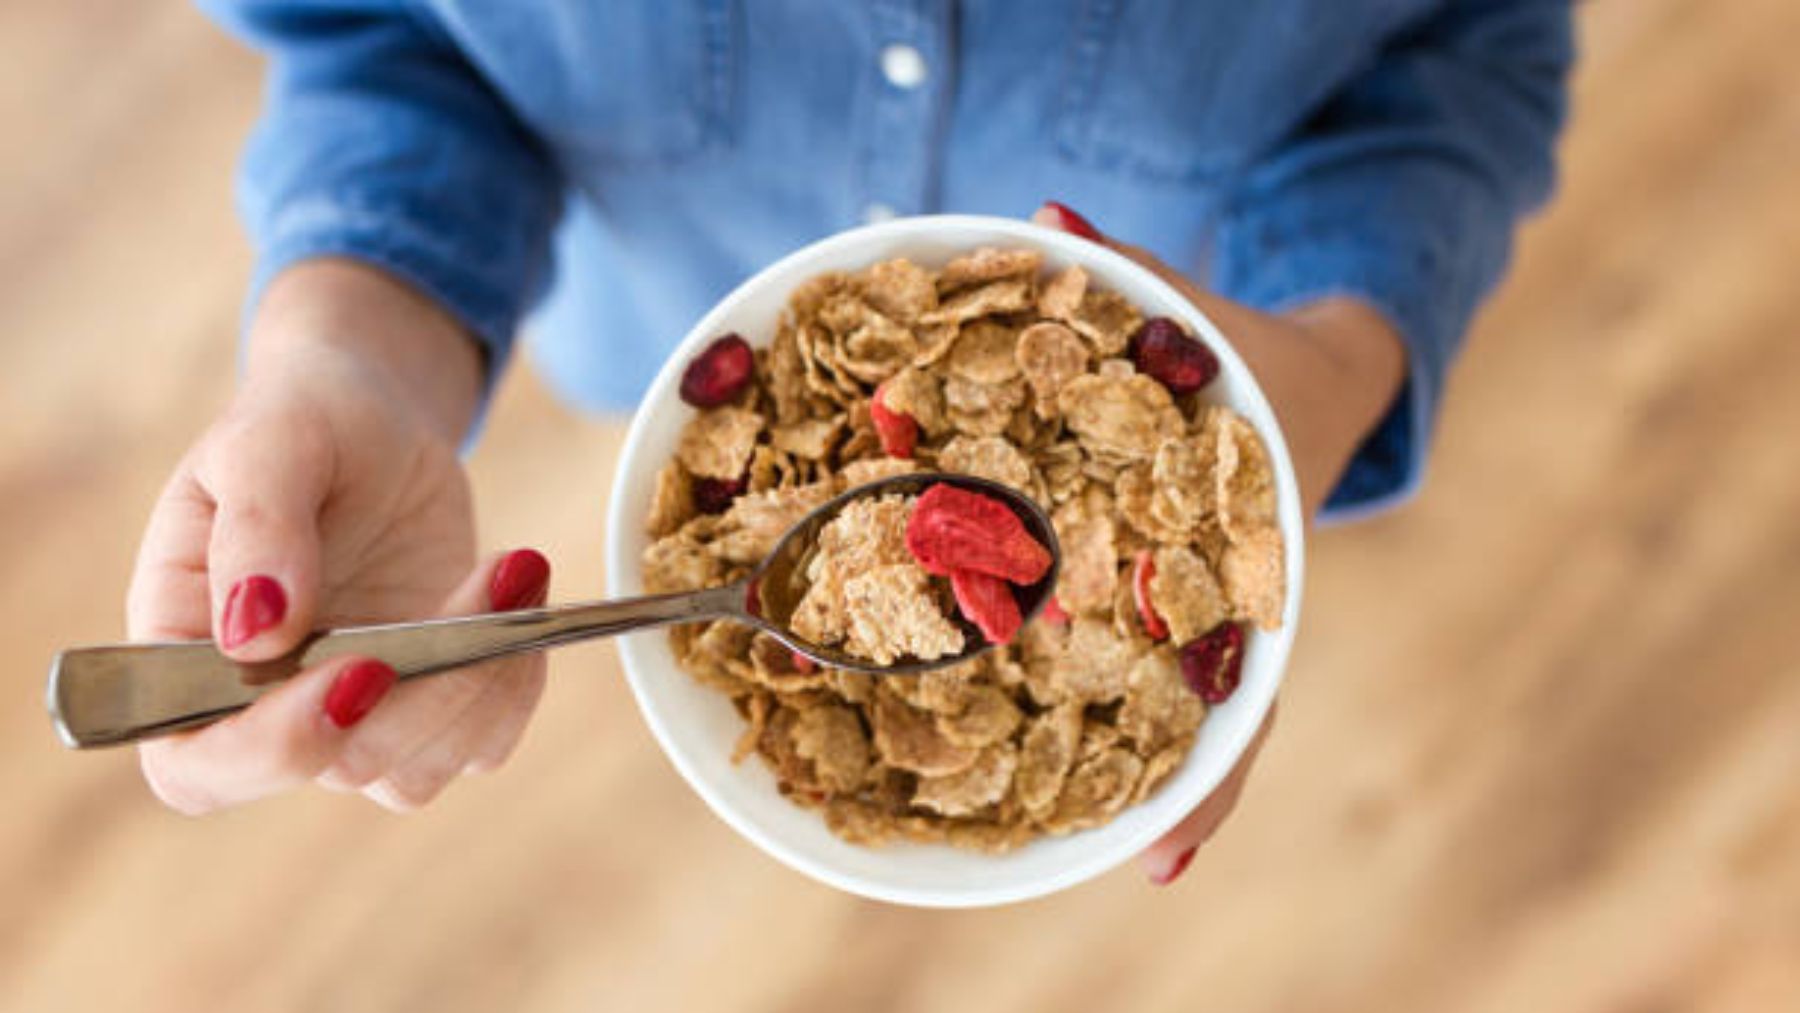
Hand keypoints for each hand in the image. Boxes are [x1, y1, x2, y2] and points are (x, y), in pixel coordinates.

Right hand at [129, 260, 551, 813]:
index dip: (275, 748)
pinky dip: (515, 680)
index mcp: (184, 658)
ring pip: (418, 772)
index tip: (361, 670)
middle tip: (478, 593)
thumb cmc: (297, 428)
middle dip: (420, 697)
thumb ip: (256, 529)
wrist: (370, 425)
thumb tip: (254, 636)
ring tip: (512, 568)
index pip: (198, 767)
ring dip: (479, 683)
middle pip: (338, 768)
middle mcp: (265, 710)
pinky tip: (523, 588)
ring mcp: (354, 718)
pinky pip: (483, 742)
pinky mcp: (431, 707)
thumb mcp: (265, 443)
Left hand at [1032, 202, 1406, 882]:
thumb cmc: (1256, 355)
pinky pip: (1116, 660)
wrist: (1312, 374)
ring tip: (1034, 838)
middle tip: (1123, 874)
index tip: (1167, 866)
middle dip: (1163, 794)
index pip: (1242, 677)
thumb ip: (1135, 273)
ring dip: (1112, 767)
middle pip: (1197, 722)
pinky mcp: (1156, 595)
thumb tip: (1047, 213)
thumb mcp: (1206, 315)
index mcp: (1254, 552)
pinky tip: (1008, 756)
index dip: (1208, 774)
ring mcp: (1195, 610)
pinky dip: (1074, 705)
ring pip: (1159, 707)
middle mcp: (1229, 603)